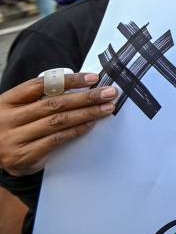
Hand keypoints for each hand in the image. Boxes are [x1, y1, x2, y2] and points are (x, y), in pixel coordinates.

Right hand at [0, 73, 116, 175]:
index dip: (69, 80)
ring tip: (106, 108)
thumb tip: (82, 86)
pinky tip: (90, 124)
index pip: (41, 85)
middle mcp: (7, 119)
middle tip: (108, 93)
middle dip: (85, 97)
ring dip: (86, 113)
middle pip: (53, 103)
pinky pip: (56, 140)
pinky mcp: (23, 155)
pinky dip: (76, 130)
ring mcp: (14, 138)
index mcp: (6, 101)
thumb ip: (40, 97)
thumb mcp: (18, 108)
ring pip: (57, 121)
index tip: (93, 78)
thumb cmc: (13, 126)